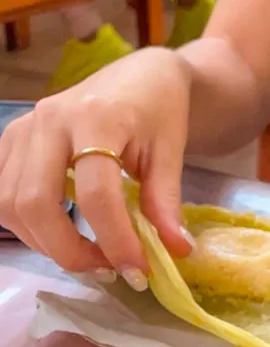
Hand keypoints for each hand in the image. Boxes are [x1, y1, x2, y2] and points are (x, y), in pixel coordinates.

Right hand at [0, 47, 193, 282]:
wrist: (140, 75)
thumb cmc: (158, 111)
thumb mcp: (171, 153)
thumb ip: (166, 202)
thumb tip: (176, 251)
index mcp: (95, 119)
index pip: (95, 195)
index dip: (115, 242)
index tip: (138, 271)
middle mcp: (48, 121)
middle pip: (36, 203)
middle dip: (69, 250)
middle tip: (108, 270)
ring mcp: (23, 129)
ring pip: (9, 204)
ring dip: (46, 244)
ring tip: (90, 256)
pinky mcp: (11, 140)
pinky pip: (2, 196)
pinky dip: (29, 226)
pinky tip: (64, 233)